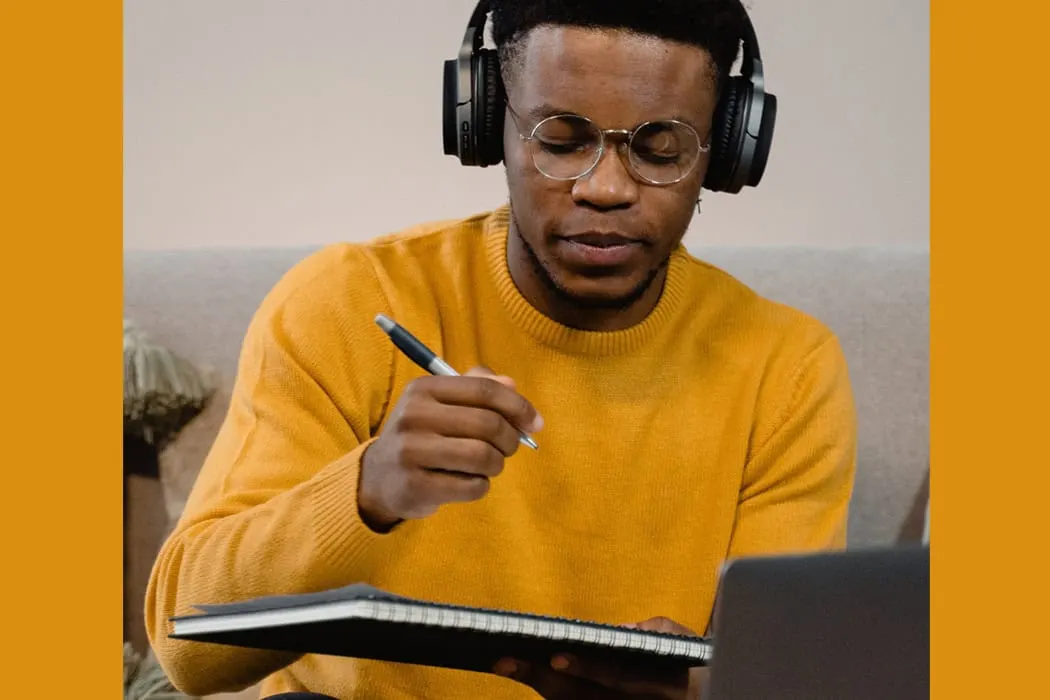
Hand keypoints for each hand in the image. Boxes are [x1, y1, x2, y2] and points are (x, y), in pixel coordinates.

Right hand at [358, 367, 542, 530]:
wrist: (379, 477)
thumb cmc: (423, 435)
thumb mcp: (442, 403)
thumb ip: (479, 388)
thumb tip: (512, 385)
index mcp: (423, 389)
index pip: (483, 390)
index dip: (517, 405)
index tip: (535, 422)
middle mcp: (413, 416)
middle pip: (487, 424)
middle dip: (511, 439)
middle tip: (509, 448)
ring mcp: (410, 452)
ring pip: (482, 456)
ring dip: (497, 464)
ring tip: (489, 465)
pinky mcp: (414, 486)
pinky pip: (471, 486)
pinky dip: (481, 486)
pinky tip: (469, 482)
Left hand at [493, 617, 707, 699]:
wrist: (706, 690)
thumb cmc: (690, 659)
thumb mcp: (678, 640)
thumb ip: (651, 632)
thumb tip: (618, 632)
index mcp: (658, 684)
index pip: (615, 677)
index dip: (585, 667)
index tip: (555, 655)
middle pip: (580, 698)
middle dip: (540, 679)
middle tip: (505, 660)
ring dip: (539, 687)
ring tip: (509, 663)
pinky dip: (553, 694)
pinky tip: (530, 676)